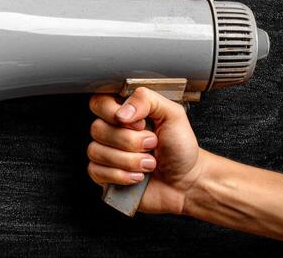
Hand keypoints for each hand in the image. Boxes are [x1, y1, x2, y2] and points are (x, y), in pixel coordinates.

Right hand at [87, 87, 205, 213]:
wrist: (186, 181)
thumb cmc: (180, 148)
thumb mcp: (172, 115)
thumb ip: (147, 101)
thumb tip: (122, 111)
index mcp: (125, 112)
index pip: (99, 103)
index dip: (114, 113)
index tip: (140, 124)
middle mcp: (111, 130)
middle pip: (96, 128)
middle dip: (129, 141)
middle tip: (151, 144)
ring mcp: (105, 152)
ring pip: (96, 151)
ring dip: (129, 161)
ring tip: (149, 162)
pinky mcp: (103, 174)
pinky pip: (96, 171)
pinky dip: (122, 175)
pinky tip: (138, 175)